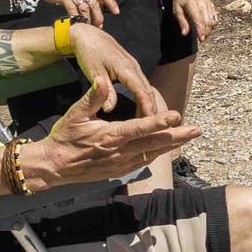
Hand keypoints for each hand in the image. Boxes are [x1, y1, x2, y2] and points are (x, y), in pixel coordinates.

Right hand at [27, 79, 198, 188]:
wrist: (54, 166)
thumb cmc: (64, 137)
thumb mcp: (74, 114)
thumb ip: (92, 98)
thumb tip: (103, 81)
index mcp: (110, 136)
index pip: (140, 128)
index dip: (159, 122)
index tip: (176, 115)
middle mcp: (119, 152)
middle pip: (154, 144)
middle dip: (177, 136)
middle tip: (197, 129)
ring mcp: (121, 164)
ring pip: (152, 153)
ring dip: (172, 145)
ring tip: (190, 136)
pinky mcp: (120, 170)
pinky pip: (144, 161)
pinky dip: (158, 153)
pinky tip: (170, 147)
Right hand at [42, 0, 117, 27]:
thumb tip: (99, 7)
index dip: (111, 3)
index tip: (117, 12)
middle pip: (95, 5)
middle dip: (98, 17)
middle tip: (99, 26)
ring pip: (85, 9)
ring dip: (87, 20)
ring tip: (88, 26)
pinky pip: (73, 10)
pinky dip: (75, 18)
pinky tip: (76, 23)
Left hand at [68, 23, 164, 116]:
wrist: (88, 35)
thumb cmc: (89, 52)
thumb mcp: (94, 72)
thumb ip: (104, 91)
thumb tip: (110, 110)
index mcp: (126, 68)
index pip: (142, 91)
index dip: (148, 108)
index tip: (151, 123)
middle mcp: (134, 67)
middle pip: (149, 91)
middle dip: (153, 109)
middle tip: (155, 129)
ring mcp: (134, 67)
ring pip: (147, 88)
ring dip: (150, 105)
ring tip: (151, 123)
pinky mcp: (132, 68)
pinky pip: (143, 86)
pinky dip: (145, 99)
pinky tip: (143, 109)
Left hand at [168, 0, 216, 39]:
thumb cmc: (179, 0)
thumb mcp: (176, 10)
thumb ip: (182, 22)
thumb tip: (185, 33)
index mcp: (191, 4)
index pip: (198, 20)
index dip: (201, 30)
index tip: (202, 39)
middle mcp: (201, 3)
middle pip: (208, 21)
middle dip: (207, 32)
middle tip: (202, 39)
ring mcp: (207, 3)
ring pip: (213, 20)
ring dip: (210, 29)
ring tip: (204, 33)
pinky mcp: (211, 4)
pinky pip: (215, 16)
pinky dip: (212, 23)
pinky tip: (207, 26)